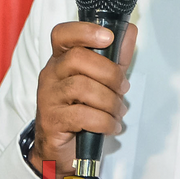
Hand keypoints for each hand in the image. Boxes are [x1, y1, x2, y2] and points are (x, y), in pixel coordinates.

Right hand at [31, 21, 136, 178]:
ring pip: (81, 87)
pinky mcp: (52, 120)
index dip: (85, 31)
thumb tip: (131, 30)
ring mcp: (48, 97)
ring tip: (118, 111)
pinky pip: (82, 115)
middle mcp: (50, 74)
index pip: (62, 34)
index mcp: (61, 59)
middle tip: (123, 89)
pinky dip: (104, 121)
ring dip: (109, 101)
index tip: (109, 37)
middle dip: (110, 74)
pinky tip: (111, 126)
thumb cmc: (82, 108)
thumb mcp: (102, 79)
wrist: (60, 148)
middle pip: (77, 58)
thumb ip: (116, 56)